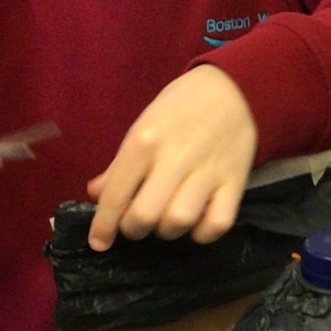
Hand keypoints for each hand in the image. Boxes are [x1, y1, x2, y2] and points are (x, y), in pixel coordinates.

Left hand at [87, 65, 256, 250]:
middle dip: (134, 229)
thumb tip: (96, 194)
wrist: (234, 88)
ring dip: (167, 230)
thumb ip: (120, 164)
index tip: (99, 242)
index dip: (103, 226)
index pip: (116, 194)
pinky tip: (197, 223)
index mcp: (144, 141)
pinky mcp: (235, 182)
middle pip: (145, 216)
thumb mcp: (143, 126)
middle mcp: (174, 158)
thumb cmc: (180, 108)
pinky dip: (203, 232)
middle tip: (137, 222)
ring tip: (166, 219)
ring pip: (179, 222)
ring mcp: (208, 172)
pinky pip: (217, 224)